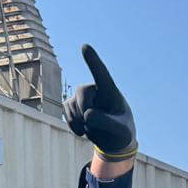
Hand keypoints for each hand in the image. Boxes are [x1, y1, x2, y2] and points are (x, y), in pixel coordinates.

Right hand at [63, 45, 137, 160]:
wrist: (113, 140)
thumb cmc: (121, 132)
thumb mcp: (120, 132)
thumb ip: (107, 122)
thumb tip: (87, 115)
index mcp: (111, 91)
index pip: (101, 73)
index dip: (93, 61)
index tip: (85, 47)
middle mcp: (95, 89)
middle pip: (83, 91)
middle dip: (85, 108)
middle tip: (92, 123)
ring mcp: (82, 97)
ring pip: (73, 105)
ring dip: (82, 122)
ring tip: (95, 128)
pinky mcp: (72, 105)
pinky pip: (66, 112)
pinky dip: (73, 125)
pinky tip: (84, 130)